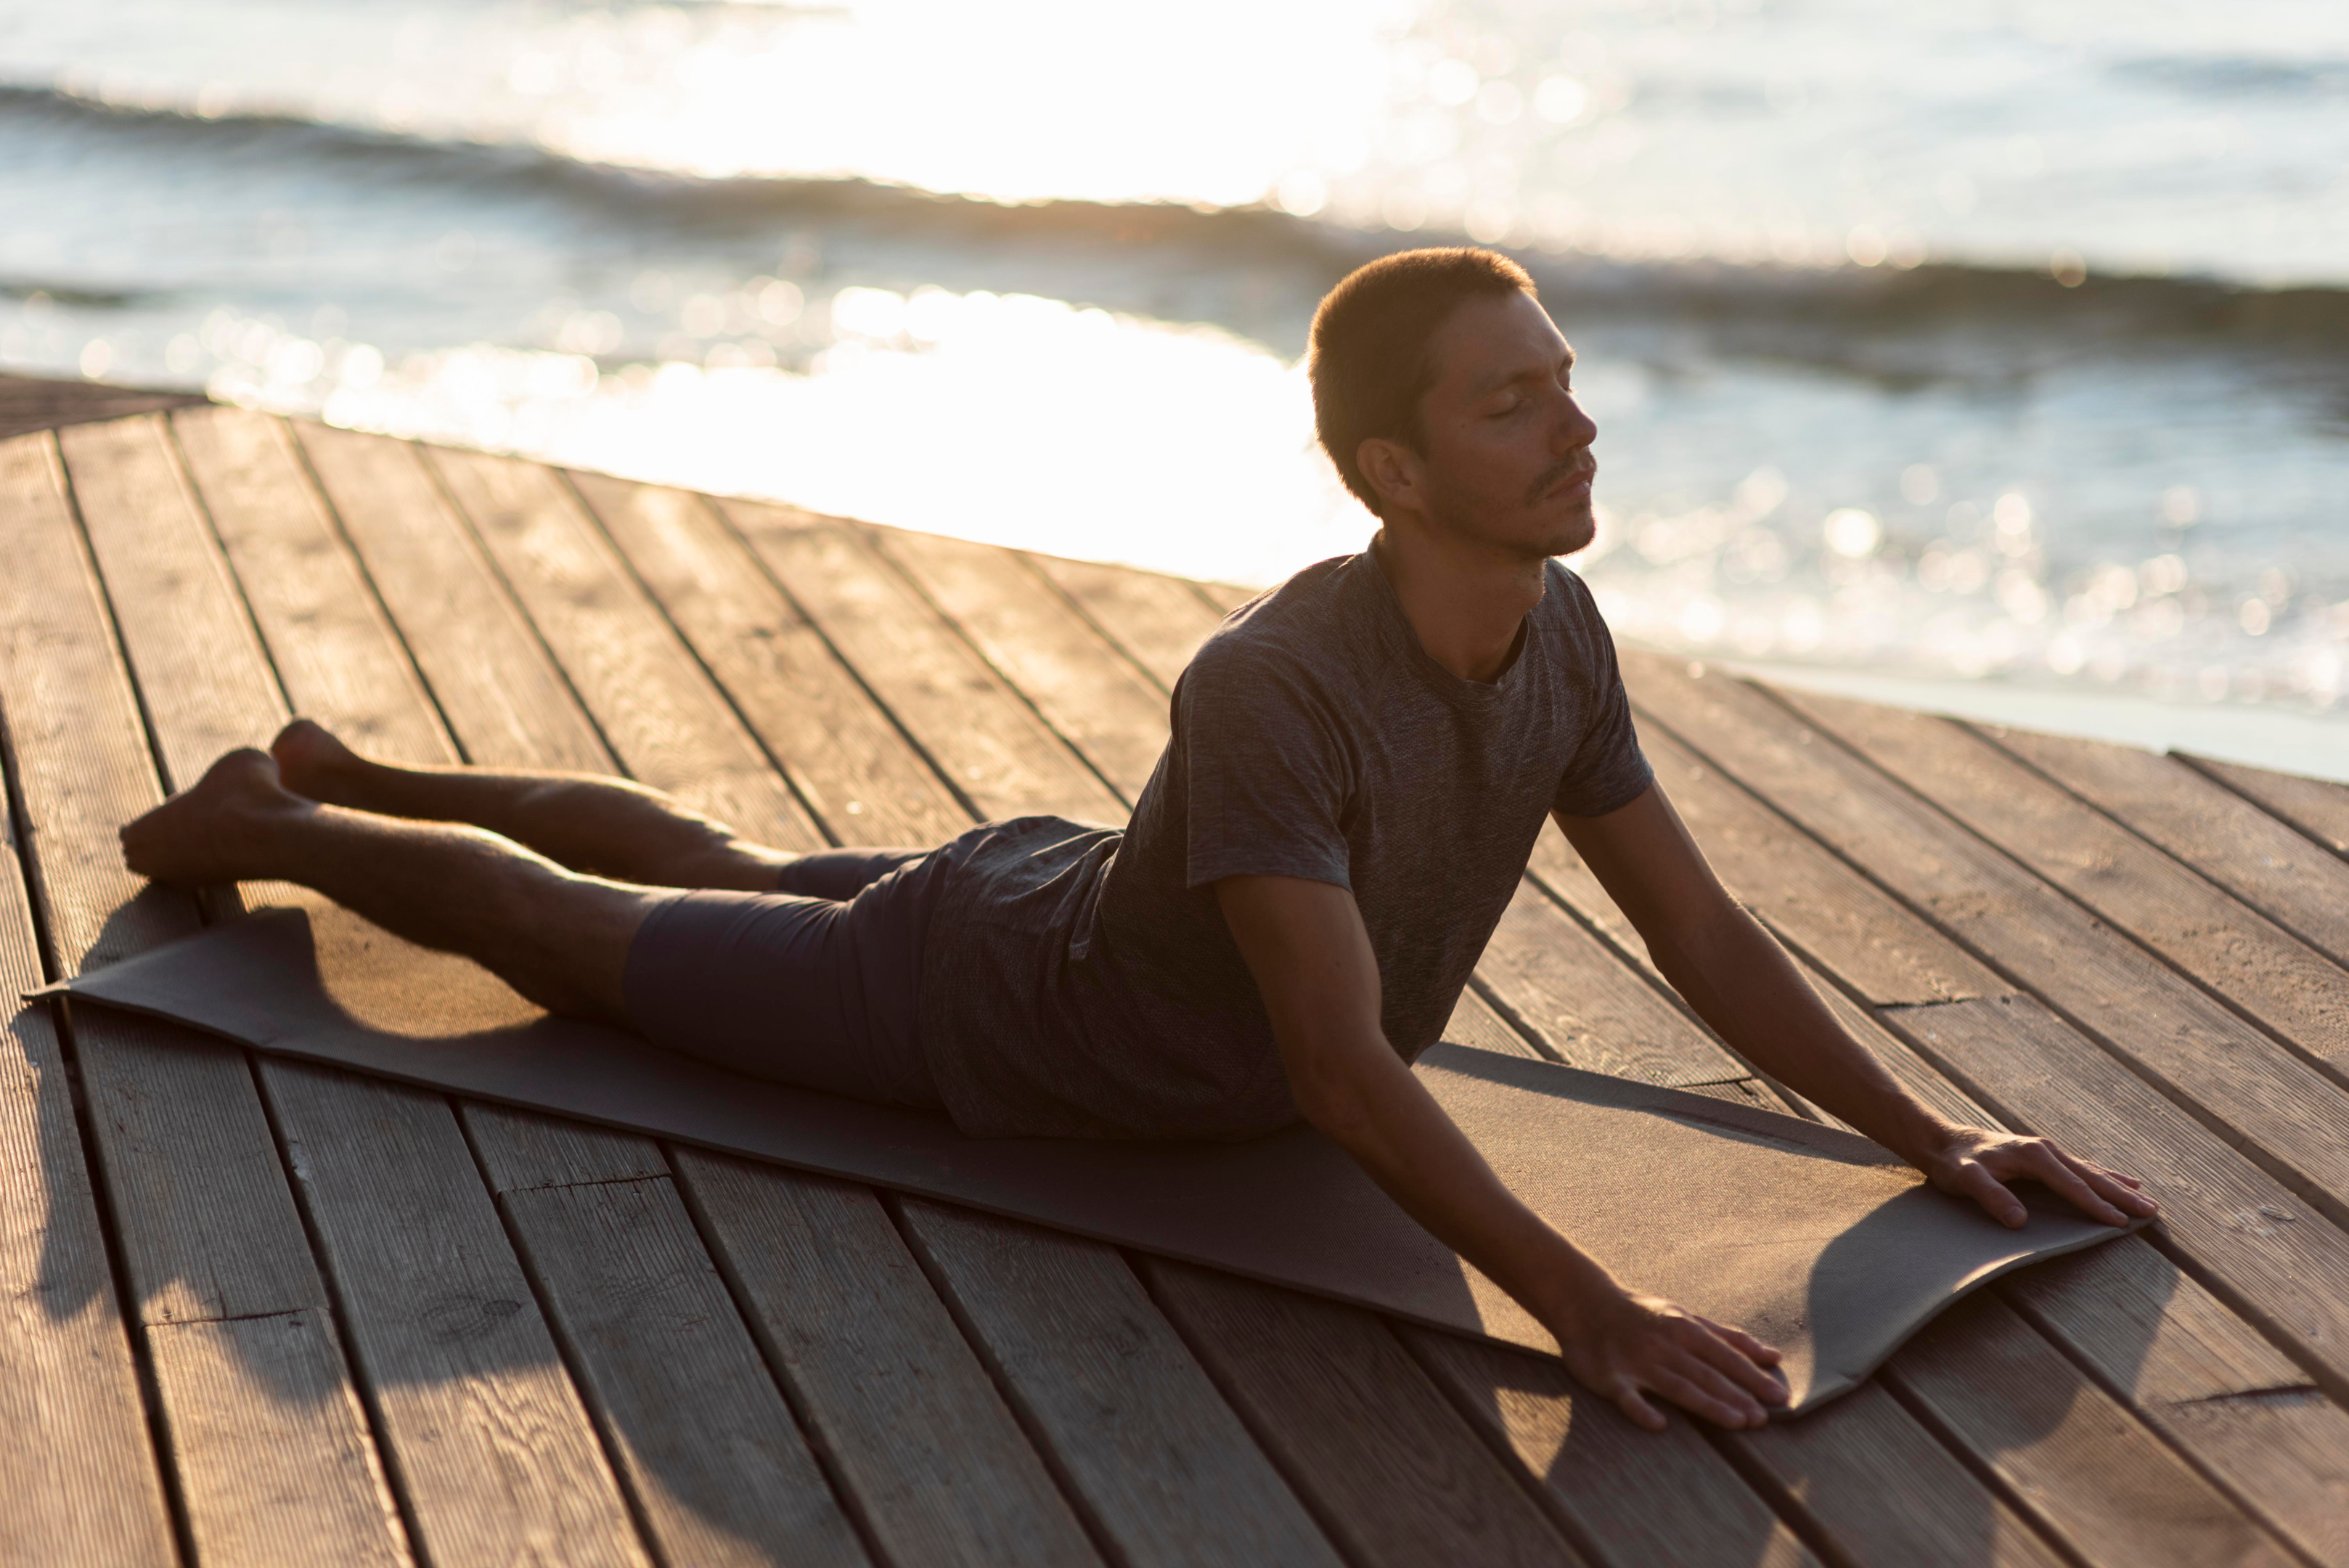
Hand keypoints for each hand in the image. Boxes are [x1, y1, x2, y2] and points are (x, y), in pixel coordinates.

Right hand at [1548, 1286, 1787, 1431]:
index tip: (1780, 1397)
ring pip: (1677, 1386)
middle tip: (1763, 1419)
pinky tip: (1659, 1424)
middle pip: (1706, 1374)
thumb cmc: (1645, 1314)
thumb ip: (1729, 1338)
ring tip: (1736, 1422)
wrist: (1585, 1303)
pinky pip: (1627, 1397)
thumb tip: (1774, 1357)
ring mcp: (1637, 1362)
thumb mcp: (1687, 1318)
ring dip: (1707, 1404)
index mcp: (1685, 1329)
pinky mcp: (1610, 1377)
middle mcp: (1665, 1345)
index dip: (1752, 1376)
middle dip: (1736, 1395)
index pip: (1725, 1356)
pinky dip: (1641, 1409)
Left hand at [1913, 1124, 2156, 1228]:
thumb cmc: (1953, 1162)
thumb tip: (2020, 1221)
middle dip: (2121, 1196)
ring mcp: (2046, 1151)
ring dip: (2118, 1186)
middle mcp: (2045, 1149)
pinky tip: (2120, 1182)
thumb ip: (1991, 1196)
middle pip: (2090, 1176)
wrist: (1941, 1140)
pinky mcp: (2043, 1156)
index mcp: (2033, 1155)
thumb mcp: (1965, 1179)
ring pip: (2090, 1171)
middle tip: (2152, 1213)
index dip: (2095, 1205)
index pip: (2071, 1185)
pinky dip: (2103, 1176)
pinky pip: (2081, 1168)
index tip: (2119, 1223)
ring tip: (2147, 1200)